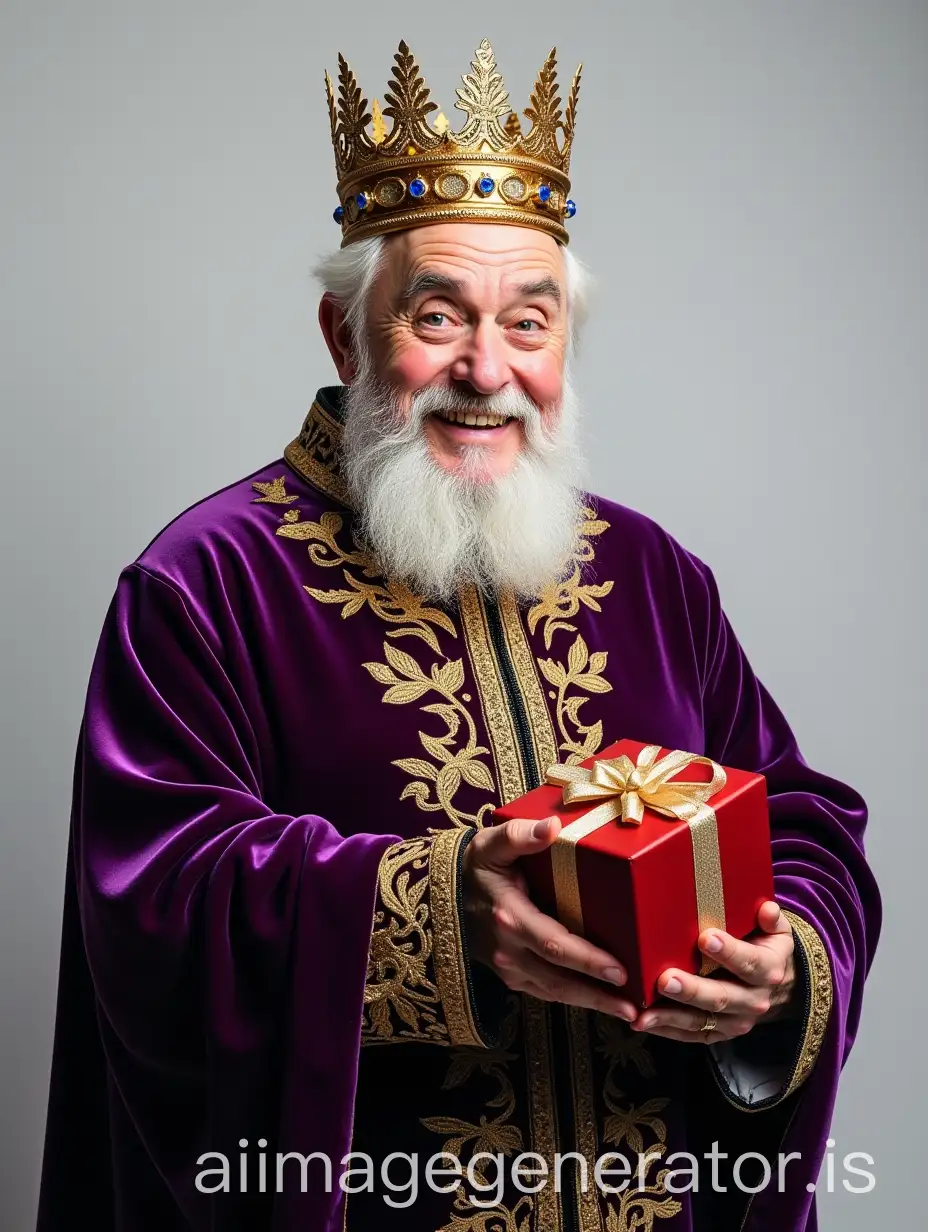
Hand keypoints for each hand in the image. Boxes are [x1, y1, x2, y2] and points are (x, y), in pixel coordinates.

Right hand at [461, 816, 637, 1018]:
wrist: (440, 893)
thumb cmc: (474, 865)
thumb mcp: (491, 843)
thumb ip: (519, 834)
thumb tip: (552, 826)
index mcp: (510, 917)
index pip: (555, 944)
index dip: (587, 960)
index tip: (619, 970)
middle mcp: (508, 949)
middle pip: (558, 980)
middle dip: (598, 995)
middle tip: (634, 1007)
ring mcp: (507, 967)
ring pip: (553, 992)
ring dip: (589, 1004)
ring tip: (626, 1013)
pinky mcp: (509, 974)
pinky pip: (543, 991)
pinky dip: (571, 999)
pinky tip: (596, 1001)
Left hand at [630, 901, 796, 1043]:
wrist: (777, 987)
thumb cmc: (765, 946)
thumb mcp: (775, 930)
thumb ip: (771, 919)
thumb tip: (768, 909)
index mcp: (768, 970)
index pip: (750, 962)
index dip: (729, 952)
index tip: (704, 938)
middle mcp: (753, 1000)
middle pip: (721, 997)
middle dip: (692, 989)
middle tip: (666, 979)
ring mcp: (736, 1020)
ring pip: (703, 1020)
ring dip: (672, 1015)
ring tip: (645, 1012)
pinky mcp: (720, 1032)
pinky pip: (692, 1034)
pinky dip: (667, 1030)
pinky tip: (644, 1022)